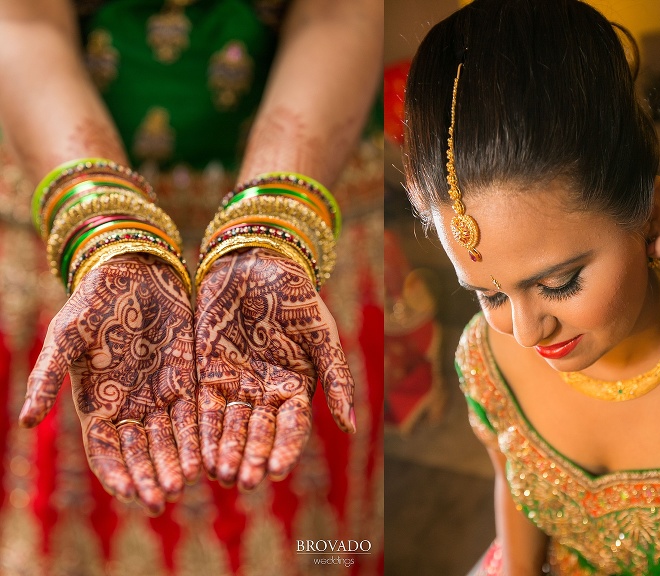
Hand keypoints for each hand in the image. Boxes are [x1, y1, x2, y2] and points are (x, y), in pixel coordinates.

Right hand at [19, 255, 199, 514]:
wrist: (134, 273)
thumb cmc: (93, 303)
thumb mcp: (66, 336)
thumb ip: (48, 377)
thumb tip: (24, 422)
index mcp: (97, 405)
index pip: (106, 450)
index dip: (115, 472)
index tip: (128, 492)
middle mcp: (130, 408)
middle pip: (141, 452)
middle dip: (150, 476)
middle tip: (162, 500)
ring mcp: (161, 395)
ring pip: (170, 439)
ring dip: (176, 462)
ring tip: (186, 484)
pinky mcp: (187, 379)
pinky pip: (195, 413)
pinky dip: (200, 435)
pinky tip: (208, 454)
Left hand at [195, 248, 354, 490]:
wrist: (256, 263)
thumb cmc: (295, 296)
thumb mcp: (322, 334)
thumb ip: (336, 378)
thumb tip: (351, 427)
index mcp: (297, 388)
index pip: (292, 427)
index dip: (284, 448)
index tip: (277, 470)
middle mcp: (266, 394)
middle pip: (259, 433)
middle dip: (252, 457)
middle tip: (245, 482)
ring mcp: (236, 386)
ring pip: (231, 427)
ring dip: (226, 452)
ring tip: (221, 476)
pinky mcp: (207, 374)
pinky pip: (203, 408)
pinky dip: (201, 431)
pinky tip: (197, 453)